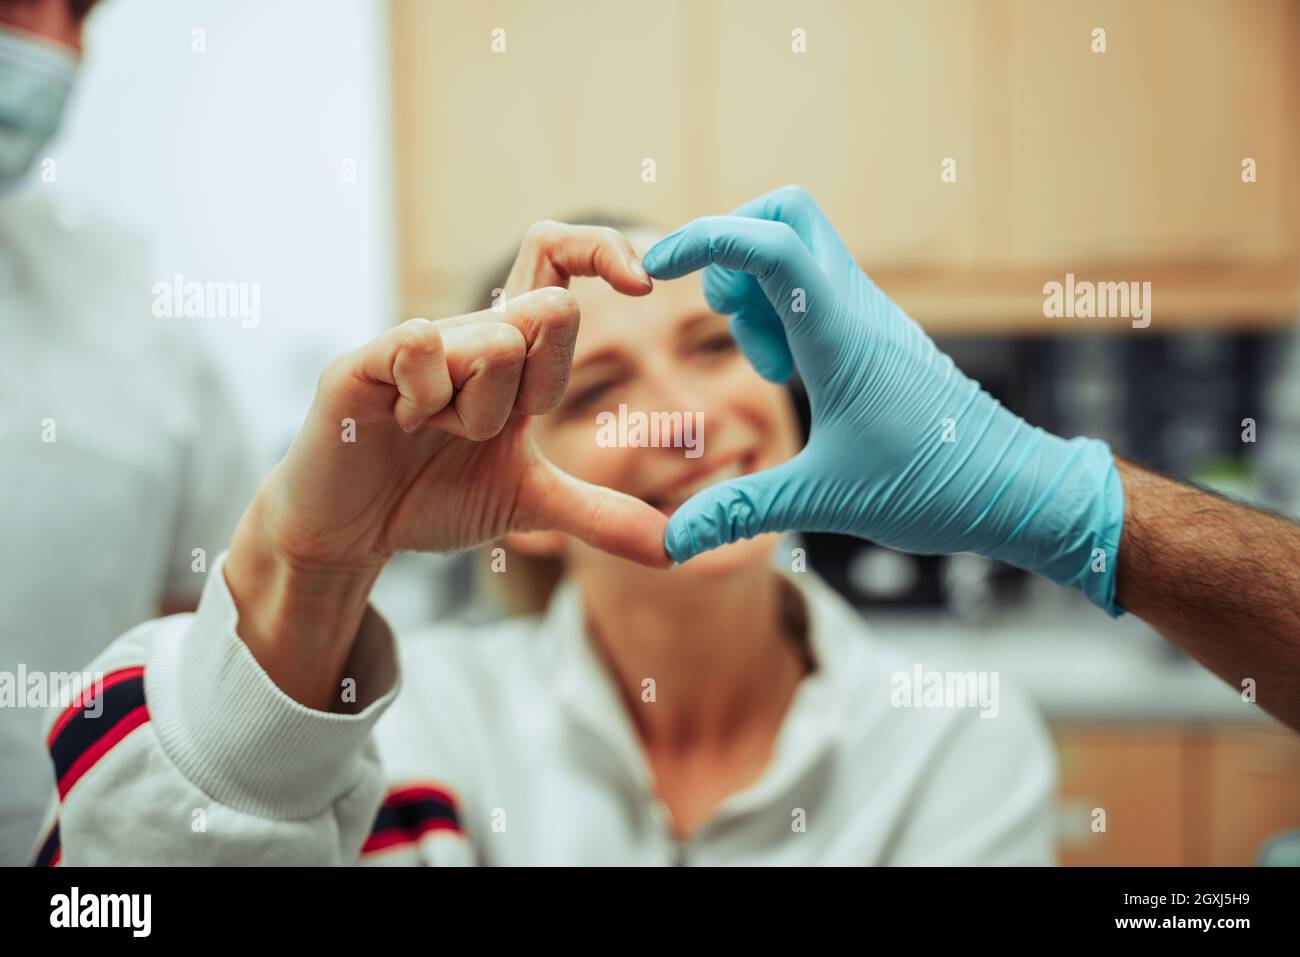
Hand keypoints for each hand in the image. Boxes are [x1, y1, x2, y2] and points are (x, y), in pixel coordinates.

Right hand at [225, 225, 665, 705]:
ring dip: (474, 410)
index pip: (557, 263)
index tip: (644, 284)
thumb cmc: (432, 499)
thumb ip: (599, 514)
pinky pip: (419, 344)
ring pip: (491, 342)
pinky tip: (400, 421)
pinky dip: (426, 396)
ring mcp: (415, 343)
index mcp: (511, 354)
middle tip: (479, 430)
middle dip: (532, 387)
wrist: (349, 533)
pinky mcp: (363, 361)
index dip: (601, 251)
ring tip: (429, 433)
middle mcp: (467, 334)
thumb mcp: (529, 505)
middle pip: (545, 312)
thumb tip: (673, 549)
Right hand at [642, 186, 1124, 613]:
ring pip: (799, 249)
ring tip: (770, 367)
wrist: (1019, 489)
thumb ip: (742, 512)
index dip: (703, 239)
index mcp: (840, 336)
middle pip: (785, 214)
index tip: (654, 269)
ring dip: (758, 290)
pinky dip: (785, 311)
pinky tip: (792, 374)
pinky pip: (817, 288)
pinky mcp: (877, 335)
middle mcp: (856, 308)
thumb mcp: (825, 501)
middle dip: (732, 249)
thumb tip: (673, 545)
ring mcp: (870, 316)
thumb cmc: (935, 488)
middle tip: (728, 322)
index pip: (768, 244)